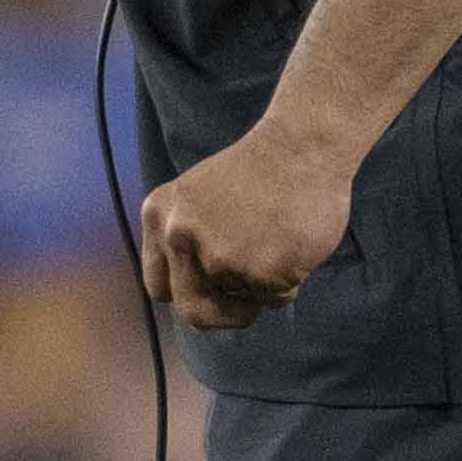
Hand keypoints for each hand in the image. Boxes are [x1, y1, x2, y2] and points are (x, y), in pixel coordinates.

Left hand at [135, 121, 352, 329]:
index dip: (188, 294)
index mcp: (161, 218)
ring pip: (241, 304)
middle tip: (245, 306)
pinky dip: (290, 281)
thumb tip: (193, 292)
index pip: (159, 288)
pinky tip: (294, 243)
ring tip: (277, 243)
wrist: (303, 145)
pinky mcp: (262, 271)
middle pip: (194, 312)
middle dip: (223, 315)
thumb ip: (186, 240)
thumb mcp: (197, 198)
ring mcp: (221, 257)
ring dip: (263, 288)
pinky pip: (276, 300)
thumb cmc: (258, 172)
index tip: (209, 290)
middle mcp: (182, 239)